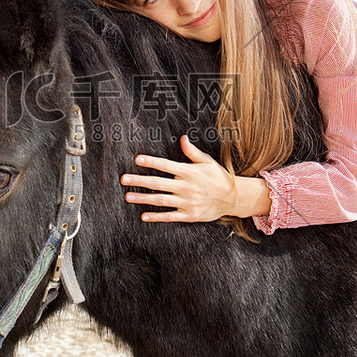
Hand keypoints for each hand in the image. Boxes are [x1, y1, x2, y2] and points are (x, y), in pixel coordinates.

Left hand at [120, 135, 271, 222]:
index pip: (166, 165)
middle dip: (140, 181)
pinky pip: (170, 217)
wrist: (233, 198)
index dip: (151, 162)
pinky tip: (144, 216)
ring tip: (128, 196)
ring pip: (161, 200)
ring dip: (143, 199)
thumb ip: (192, 152)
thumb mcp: (207, 161)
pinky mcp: (189, 215)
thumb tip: (182, 138)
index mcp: (190, 172)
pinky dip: (156, 217)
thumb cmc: (218, 177)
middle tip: (124, 179)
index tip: (137, 160)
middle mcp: (187, 187)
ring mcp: (187, 203)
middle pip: (159, 183)